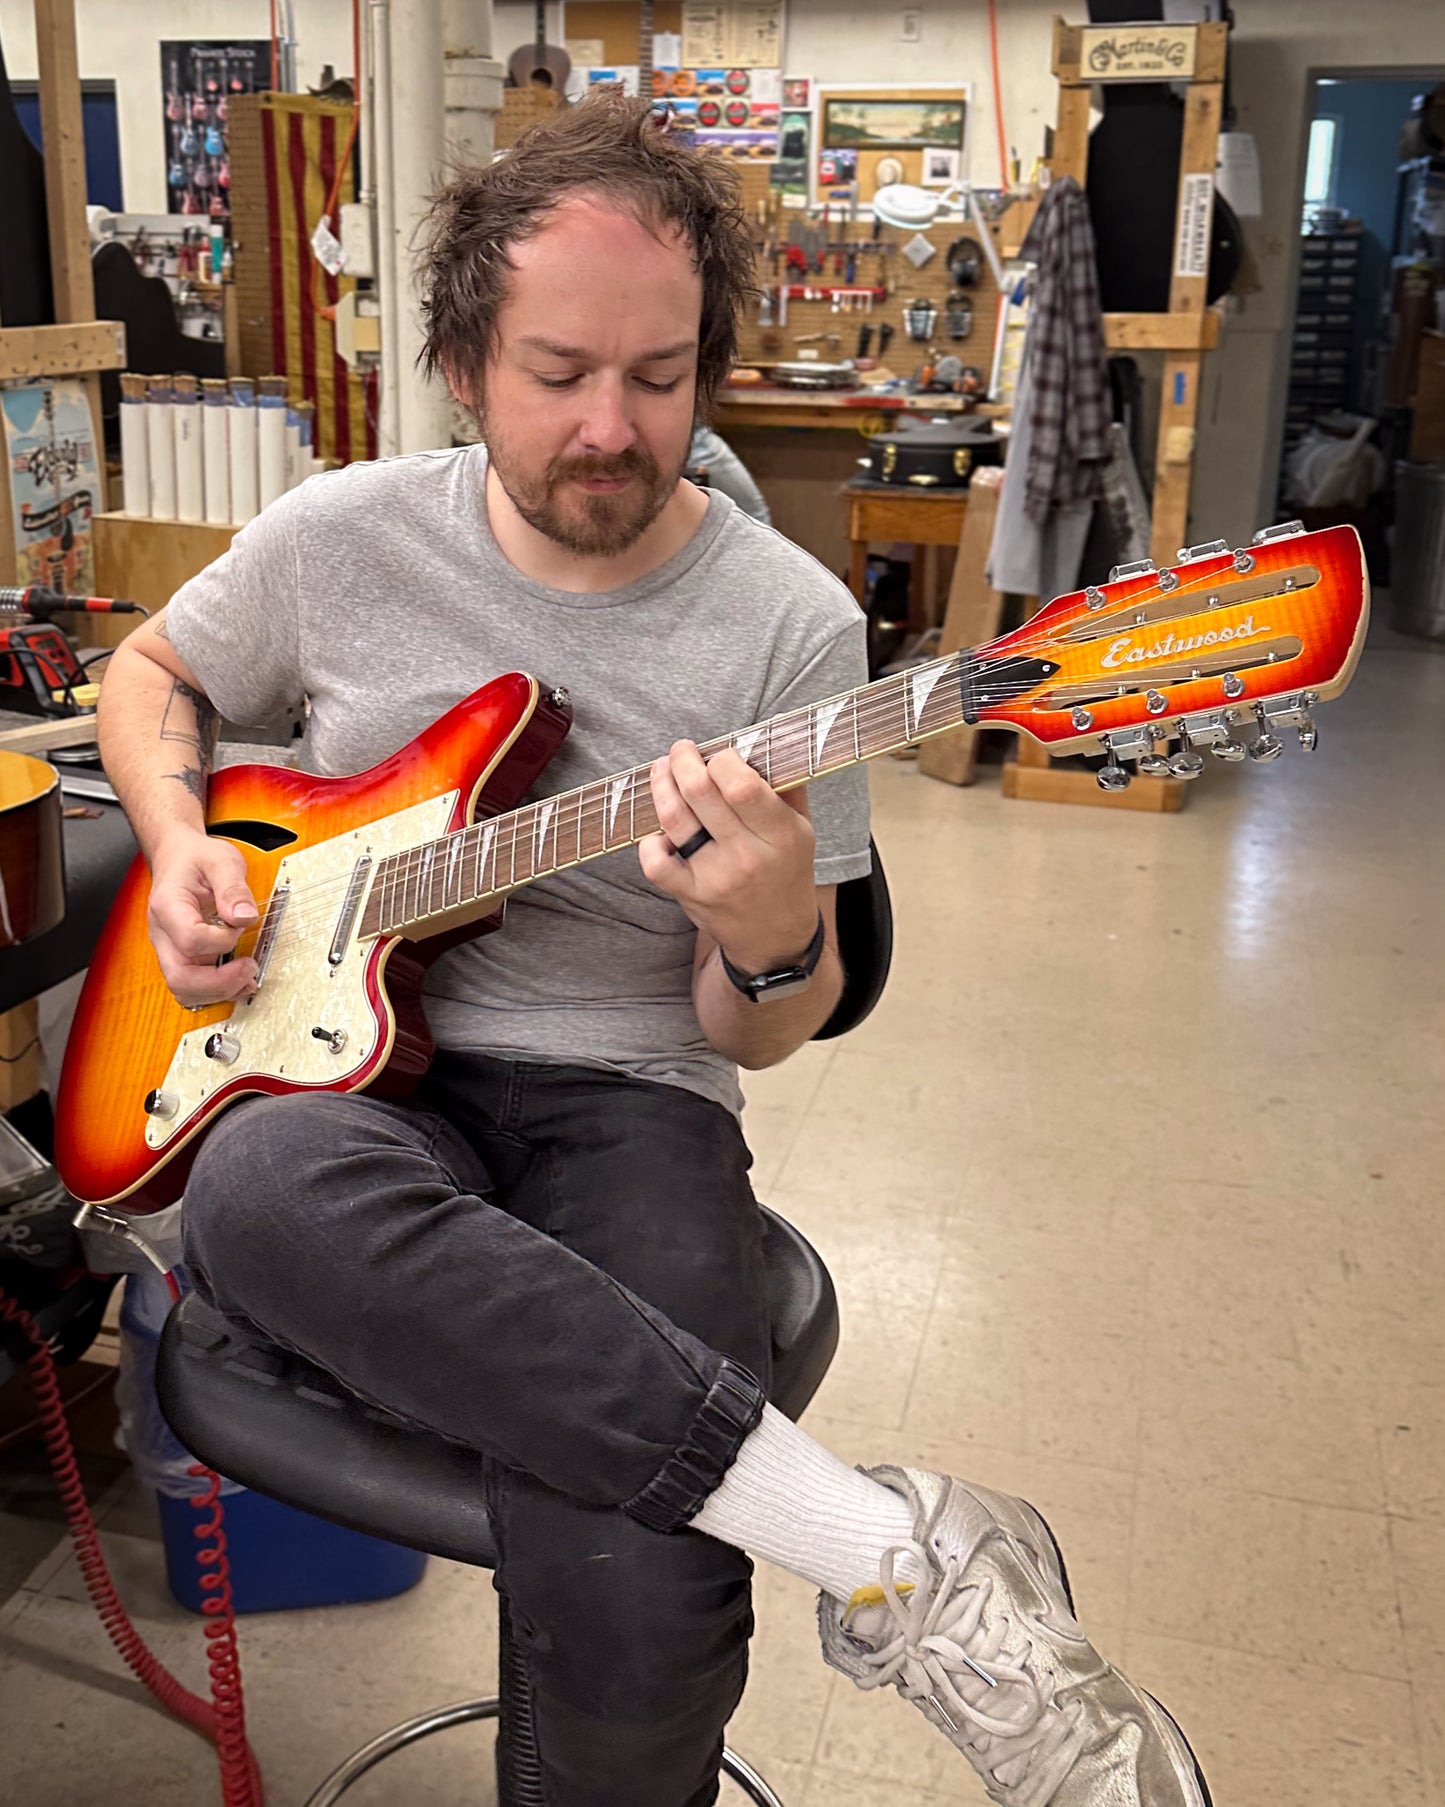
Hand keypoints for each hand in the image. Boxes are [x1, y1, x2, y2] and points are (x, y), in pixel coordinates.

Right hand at [147, 826, 259, 1007]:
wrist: (179, 858)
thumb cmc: (196, 859)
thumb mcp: (221, 861)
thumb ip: (233, 888)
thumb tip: (243, 917)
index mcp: (168, 906)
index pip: (190, 939)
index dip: (222, 940)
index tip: (240, 925)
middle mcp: (163, 933)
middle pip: (180, 977)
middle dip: (219, 982)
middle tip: (249, 968)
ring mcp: (169, 948)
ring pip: (184, 989)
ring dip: (218, 991)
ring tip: (247, 977)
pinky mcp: (181, 957)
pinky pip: (193, 985)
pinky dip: (216, 990)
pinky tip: (239, 981)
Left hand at [640, 742, 819, 971]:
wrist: (776, 937)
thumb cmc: (787, 870)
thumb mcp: (802, 829)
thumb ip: (786, 785)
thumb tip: (762, 740)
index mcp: (780, 834)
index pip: (741, 785)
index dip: (723, 760)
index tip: (721, 755)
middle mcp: (747, 856)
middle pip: (700, 793)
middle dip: (683, 761)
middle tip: (681, 750)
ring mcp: (715, 877)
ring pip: (674, 819)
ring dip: (661, 786)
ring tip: (661, 770)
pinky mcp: (690, 895)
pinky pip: (655, 862)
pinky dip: (651, 841)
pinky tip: (660, 830)